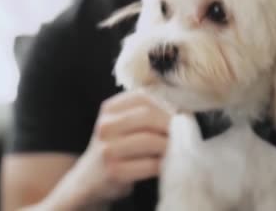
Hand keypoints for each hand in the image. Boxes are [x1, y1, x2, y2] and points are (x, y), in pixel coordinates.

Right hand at [59, 92, 170, 208]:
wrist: (91, 178)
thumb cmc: (115, 147)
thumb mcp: (122, 122)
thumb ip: (145, 110)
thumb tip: (181, 108)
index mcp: (109, 108)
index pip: (143, 96)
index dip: (166, 104)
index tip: (179, 114)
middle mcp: (106, 126)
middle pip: (148, 116)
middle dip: (171, 124)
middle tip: (184, 133)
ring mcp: (108, 149)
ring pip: (151, 140)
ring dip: (170, 145)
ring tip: (177, 148)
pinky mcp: (115, 171)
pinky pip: (150, 164)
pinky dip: (163, 163)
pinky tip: (166, 164)